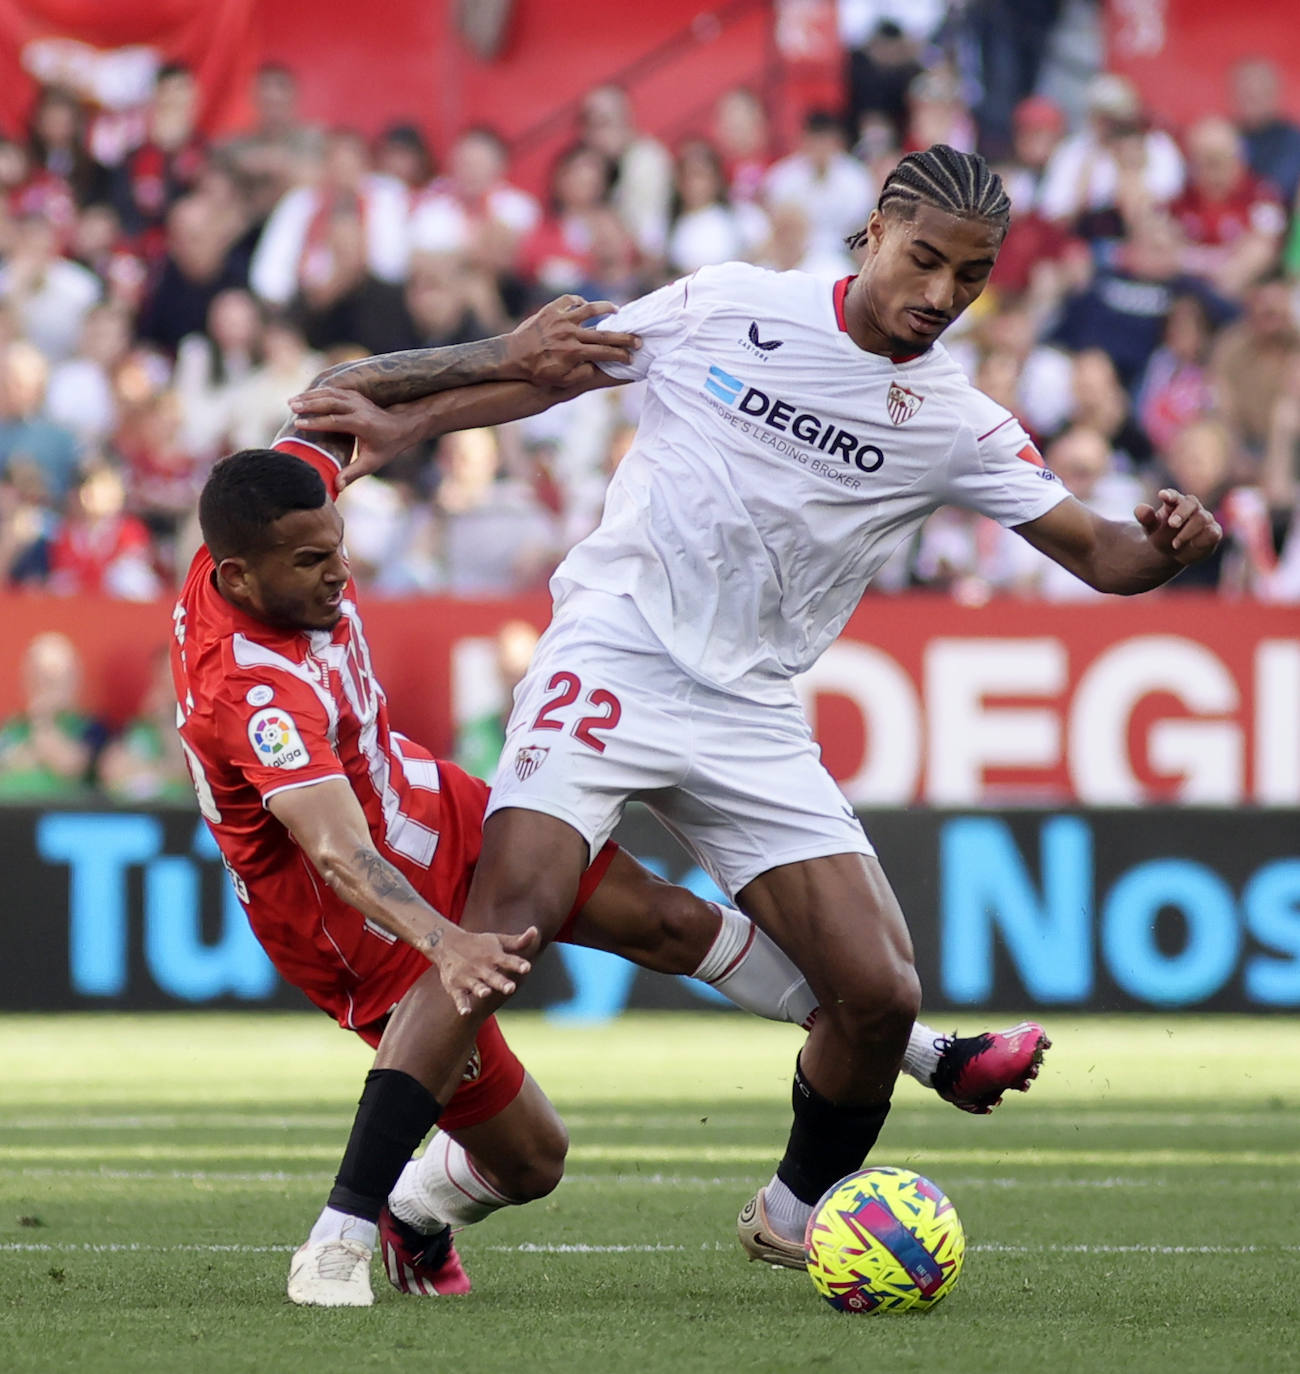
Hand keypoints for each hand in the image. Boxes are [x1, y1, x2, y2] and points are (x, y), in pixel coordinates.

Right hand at [288, 387, 418, 485]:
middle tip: (291, 407)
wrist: (402, 427)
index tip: (298, 424)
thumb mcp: (371, 463)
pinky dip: (318, 392)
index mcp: (362, 424)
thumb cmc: (386, 447)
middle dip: (309, 403)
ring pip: (331, 393)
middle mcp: (359, 408)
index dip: (316, 422)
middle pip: (330, 401)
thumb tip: (336, 487)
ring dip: (310, 395)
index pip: (334, 421)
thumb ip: (352, 474)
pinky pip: (334, 390)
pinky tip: (305, 397)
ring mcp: (357, 399)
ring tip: (292, 402)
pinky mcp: (355, 395)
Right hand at [430, 925, 539, 1016]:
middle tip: (511, 988)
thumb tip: (535, 930)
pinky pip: (459, 997)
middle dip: (501, 982)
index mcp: (493, 956)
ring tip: (486, 993)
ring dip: (480, 989)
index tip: (526, 967)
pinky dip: (461, 1005)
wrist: (446, 944)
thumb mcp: (497, 940)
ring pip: (475, 985)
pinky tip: (465, 1012)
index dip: (517, 964)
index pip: (508, 960)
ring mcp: (467, 977)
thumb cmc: (478, 945)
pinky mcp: (455, 986)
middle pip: (492, 976)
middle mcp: (480, 966)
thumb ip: (517, 941)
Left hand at [505, 294, 639, 386]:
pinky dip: (579, 301)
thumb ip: (580, 374)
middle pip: (604, 333)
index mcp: (574, 352)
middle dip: (624, 336)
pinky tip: (584, 305)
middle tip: (638, 338)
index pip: (605, 352)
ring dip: (606, 308)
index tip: (632, 356)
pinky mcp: (550, 310)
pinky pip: (569, 300)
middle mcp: (570, 333)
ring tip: (617, 310)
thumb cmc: (536, 372)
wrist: (511, 356)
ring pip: (590, 309)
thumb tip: (596, 366)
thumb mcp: (559, 380)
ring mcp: (560, 319)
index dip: (621, 355)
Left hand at [1134, 488, 1222, 564]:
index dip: (1170, 495)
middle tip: (1172, 524)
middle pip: (1191, 503)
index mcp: (1175, 502)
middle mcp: (1192, 508)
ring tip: (1174, 544)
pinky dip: (1203, 539)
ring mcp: (1204, 519)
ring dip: (1188, 532)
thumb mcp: (1150, 527)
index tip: (1162, 495)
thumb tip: (1140, 510)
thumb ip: (1145, 518)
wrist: (1173, 552)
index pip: (1173, 495)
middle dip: (1182, 513)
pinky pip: (1213, 532)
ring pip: (1202, 519)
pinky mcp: (1213, 532)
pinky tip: (1193, 545)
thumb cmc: (1162, 534)